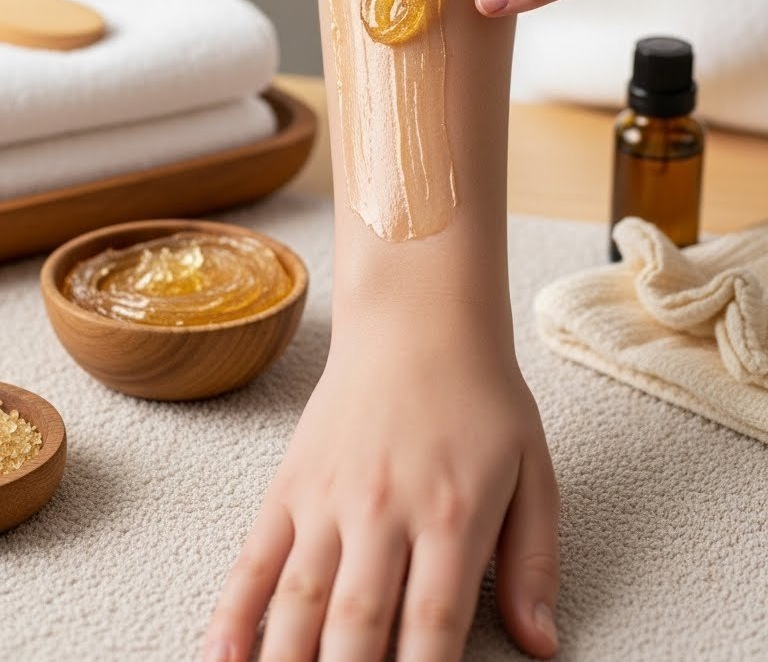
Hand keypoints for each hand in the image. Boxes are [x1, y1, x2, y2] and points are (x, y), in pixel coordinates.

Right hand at [202, 309, 559, 661]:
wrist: (418, 317)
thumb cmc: (481, 396)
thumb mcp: (534, 472)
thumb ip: (535, 562)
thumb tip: (542, 644)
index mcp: (452, 513)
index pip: (431, 628)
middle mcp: (384, 508)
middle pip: (356, 627)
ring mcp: (329, 496)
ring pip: (298, 603)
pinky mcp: (291, 483)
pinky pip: (254, 559)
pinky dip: (232, 616)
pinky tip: (222, 660)